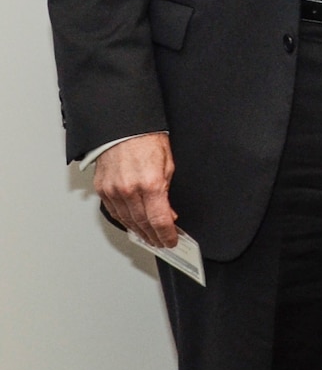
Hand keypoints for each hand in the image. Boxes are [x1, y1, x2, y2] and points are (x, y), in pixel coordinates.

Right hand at [95, 132, 177, 248]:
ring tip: (149, 238)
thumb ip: (167, 192)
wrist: (123, 128)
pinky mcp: (102, 189)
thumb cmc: (147, 140)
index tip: (171, 240)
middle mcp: (129, 190)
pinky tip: (132, 225)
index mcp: (150, 183)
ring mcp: (113, 191)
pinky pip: (114, 212)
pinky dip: (124, 221)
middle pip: (142, 223)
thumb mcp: (168, 164)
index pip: (159, 219)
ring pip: (126, 220)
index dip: (166, 234)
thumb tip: (168, 213)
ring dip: (139, 232)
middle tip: (161, 242)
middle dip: (154, 236)